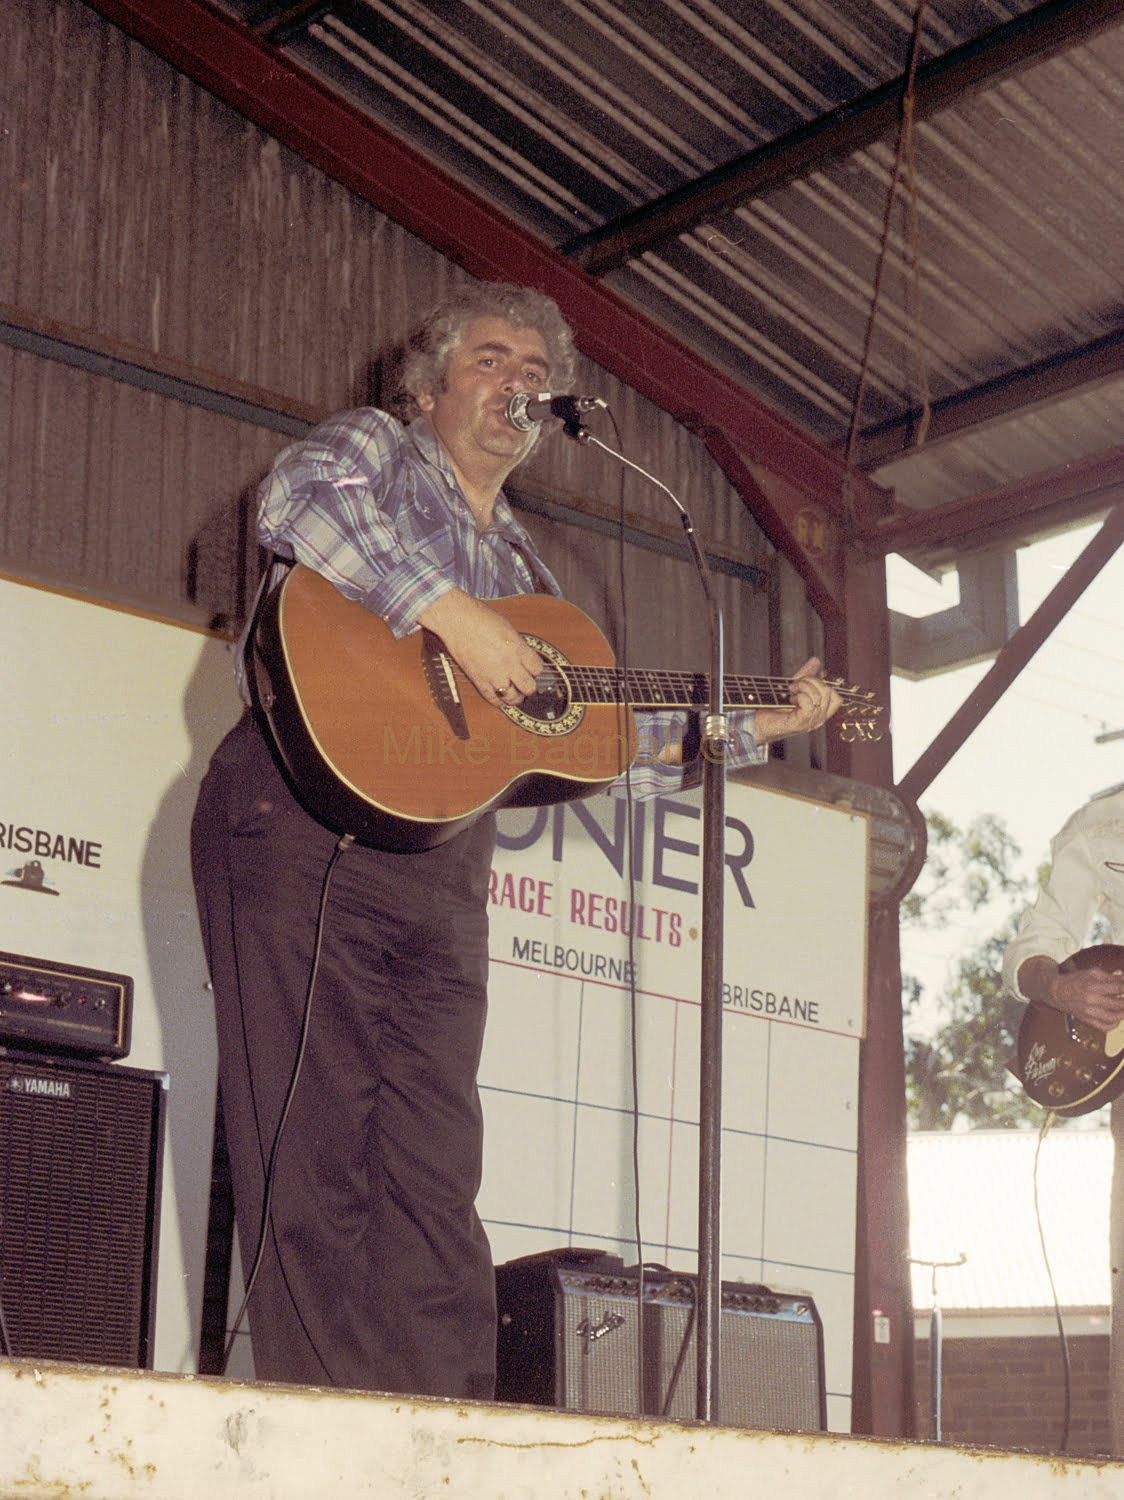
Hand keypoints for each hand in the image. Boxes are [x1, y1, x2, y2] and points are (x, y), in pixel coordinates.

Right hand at [418, 589, 543, 707]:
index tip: (532, 668)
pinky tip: (501, 698)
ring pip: (513, 697)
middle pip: (529, 687)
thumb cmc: (480, 617)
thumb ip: (518, 646)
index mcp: (517, 648)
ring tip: (515, 693)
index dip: (536, 669)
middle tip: (526, 682)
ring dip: (516, 696)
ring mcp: (493, 674)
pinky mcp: (478, 680)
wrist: (456, 620)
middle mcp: (508, 664)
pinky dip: (499, 701)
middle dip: (529, 685)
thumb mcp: (508, 628)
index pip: (537, 669)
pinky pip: (493, 699)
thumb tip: (523, 658)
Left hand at [751, 658, 843, 745]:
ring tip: (790, 691)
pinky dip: (799, 696)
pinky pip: (809, 703)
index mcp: (819, 713)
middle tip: (794, 686)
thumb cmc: (774, 708)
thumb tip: (815, 660)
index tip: (805, 683)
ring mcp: (810, 723)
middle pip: (827, 692)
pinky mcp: (800, 724)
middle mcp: (818, 719)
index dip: (823, 685)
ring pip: (819, 696)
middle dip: (810, 681)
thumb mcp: (793, 688)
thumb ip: (805, 675)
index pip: (836, 698)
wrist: (757, 723)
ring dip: (802, 687)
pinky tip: (790, 699)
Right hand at [1019, 955, 1123, 1032]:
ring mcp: (1089, 1012)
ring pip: (1114, 1017)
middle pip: (1119, 1004)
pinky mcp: (1087, 1020)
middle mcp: (1091, 1000)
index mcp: (1093, 986)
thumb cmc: (1074, 981)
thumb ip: (1110, 976)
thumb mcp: (1092, 973)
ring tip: (1123, 1008)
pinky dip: (1114, 1024)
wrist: (1057, 992)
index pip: (1118, 988)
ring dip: (1123, 1013)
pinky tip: (1115, 1018)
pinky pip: (1105, 1027)